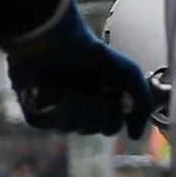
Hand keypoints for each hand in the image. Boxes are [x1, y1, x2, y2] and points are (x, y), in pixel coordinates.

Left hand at [3, 4, 157, 137]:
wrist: (55, 39)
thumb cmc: (91, 54)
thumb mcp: (129, 74)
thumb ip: (142, 105)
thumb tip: (135, 136)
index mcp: (98, 96)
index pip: (110, 126)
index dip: (114, 118)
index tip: (114, 99)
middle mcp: (77, 103)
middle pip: (91, 129)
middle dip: (95, 112)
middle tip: (93, 94)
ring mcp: (54, 107)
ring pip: (69, 128)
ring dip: (75, 110)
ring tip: (72, 90)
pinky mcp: (33, 108)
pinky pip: (45, 124)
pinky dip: (52, 110)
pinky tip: (54, 93)